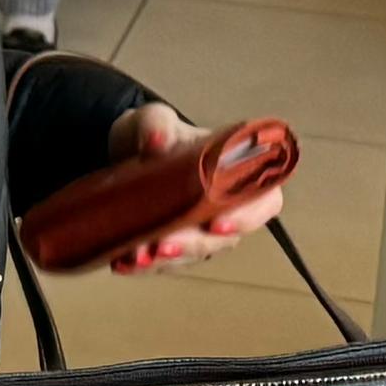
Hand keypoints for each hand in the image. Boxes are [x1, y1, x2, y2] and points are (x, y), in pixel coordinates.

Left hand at [100, 103, 287, 275]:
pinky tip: (123, 262)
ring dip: (167, 261)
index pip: (262, 200)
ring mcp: (198, 231)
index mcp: (236, 172)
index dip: (247, 217)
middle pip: (224, 239)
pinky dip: (143, 266)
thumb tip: (156, 141)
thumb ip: (156, 125)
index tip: (218, 223)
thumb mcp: (153, 119)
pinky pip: (163, 264)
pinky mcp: (172, 247)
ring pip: (193, 255)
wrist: (124, 153)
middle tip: (163, 245)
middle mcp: (223, 207)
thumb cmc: (155, 135)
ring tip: (138, 256)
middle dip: (193, 245)